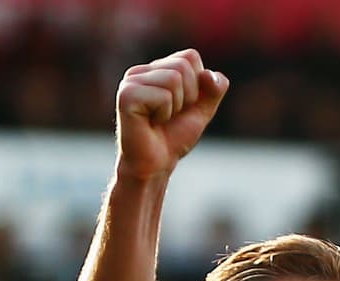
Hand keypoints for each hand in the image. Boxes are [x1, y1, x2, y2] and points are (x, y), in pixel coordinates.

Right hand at [115, 49, 227, 181]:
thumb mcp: (202, 110)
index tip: (184, 105)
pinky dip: (165, 114)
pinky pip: (163, 96)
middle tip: (171, 115)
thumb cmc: (174, 137)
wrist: (156, 164)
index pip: (190, 57)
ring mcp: (130, 81)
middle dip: (188, 96)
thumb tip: (209, 74)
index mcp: (156, 69)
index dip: (198, 85)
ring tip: (160, 119)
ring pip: (174, 78)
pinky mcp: (126, 95)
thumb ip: (213, 90)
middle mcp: (141, 71)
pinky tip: (150, 123)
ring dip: (176, 106)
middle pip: (183, 66)